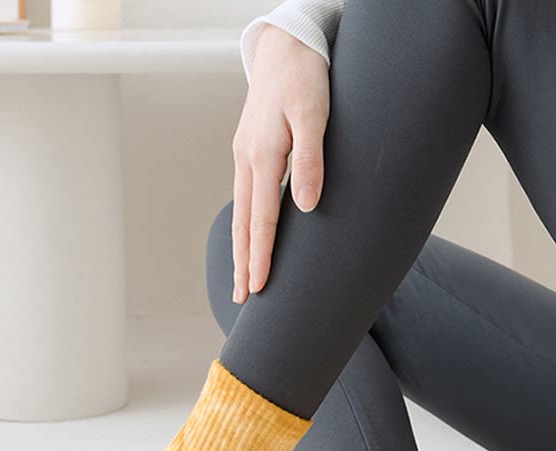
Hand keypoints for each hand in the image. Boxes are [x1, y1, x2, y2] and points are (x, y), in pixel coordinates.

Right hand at [231, 23, 329, 302]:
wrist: (284, 46)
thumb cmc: (305, 78)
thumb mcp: (315, 114)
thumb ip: (310, 161)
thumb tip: (305, 206)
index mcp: (262, 156)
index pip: (262, 219)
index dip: (260, 256)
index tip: (259, 287)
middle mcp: (247, 160)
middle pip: (243, 224)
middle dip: (243, 264)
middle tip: (242, 298)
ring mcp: (244, 156)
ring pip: (240, 213)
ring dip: (241, 248)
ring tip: (243, 278)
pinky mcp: (248, 151)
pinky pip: (244, 198)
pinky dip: (245, 225)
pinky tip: (249, 237)